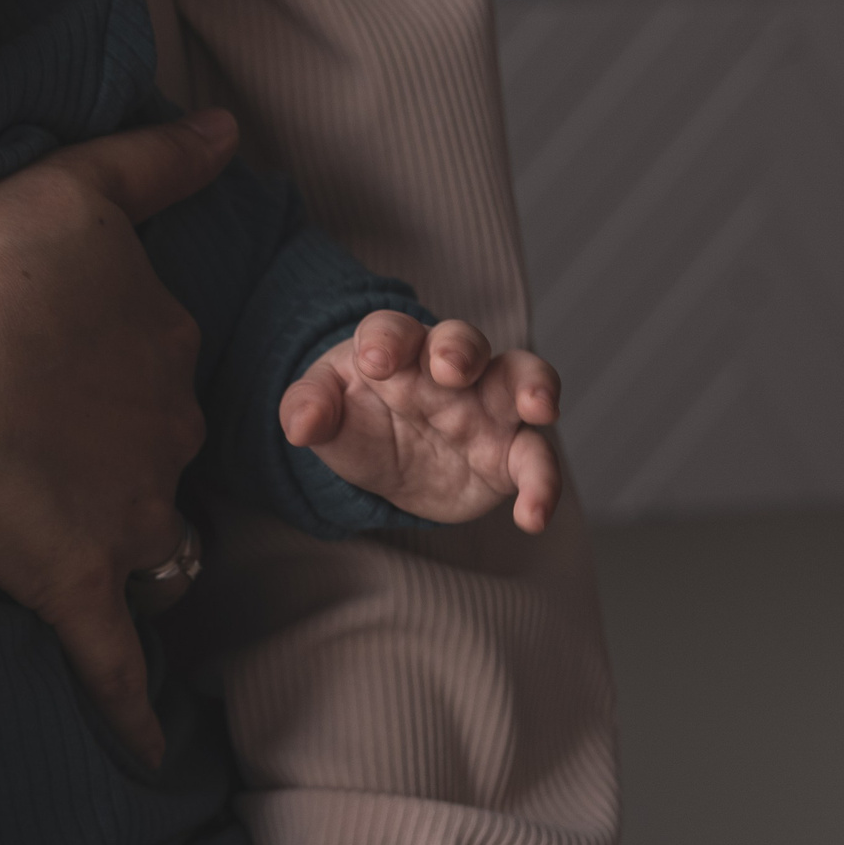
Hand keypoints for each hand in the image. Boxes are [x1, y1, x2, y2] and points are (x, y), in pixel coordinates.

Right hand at [0, 108, 236, 765]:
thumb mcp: (71, 184)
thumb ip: (157, 161)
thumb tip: (228, 128)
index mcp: (163, 341)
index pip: (166, 361)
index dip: (122, 365)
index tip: (69, 363)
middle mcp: (167, 430)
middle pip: (166, 453)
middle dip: (130, 455)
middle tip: (53, 443)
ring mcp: (129, 514)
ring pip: (161, 547)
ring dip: (140, 554)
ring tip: (91, 554)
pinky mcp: (80, 583)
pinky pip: (121, 664)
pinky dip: (136, 710)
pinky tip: (150, 752)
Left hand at [279, 311, 562, 532]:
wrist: (386, 463)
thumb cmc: (356, 418)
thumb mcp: (323, 411)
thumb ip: (309, 408)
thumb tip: (300, 424)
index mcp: (396, 349)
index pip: (393, 329)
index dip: (386, 340)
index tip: (374, 363)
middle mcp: (448, 369)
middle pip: (464, 340)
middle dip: (460, 348)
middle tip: (450, 369)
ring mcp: (486, 406)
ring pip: (522, 378)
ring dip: (534, 386)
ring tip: (539, 407)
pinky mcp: (510, 452)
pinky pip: (536, 459)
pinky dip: (543, 484)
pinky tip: (533, 515)